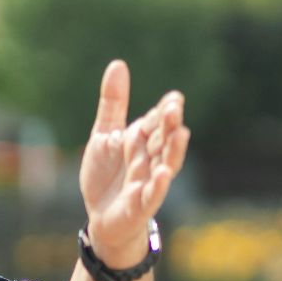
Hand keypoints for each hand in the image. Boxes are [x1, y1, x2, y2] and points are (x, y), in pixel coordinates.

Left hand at [79, 60, 190, 266]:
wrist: (101, 217)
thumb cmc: (107, 175)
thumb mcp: (104, 135)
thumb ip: (113, 103)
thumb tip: (119, 63)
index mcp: (142, 141)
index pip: (156, 123)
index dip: (164, 111)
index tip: (173, 97)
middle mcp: (150, 159)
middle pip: (163, 140)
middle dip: (169, 125)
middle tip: (174, 107)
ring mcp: (148, 182)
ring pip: (165, 164)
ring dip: (173, 150)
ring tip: (181, 133)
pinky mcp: (140, 204)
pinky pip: (152, 194)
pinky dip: (158, 185)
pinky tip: (162, 174)